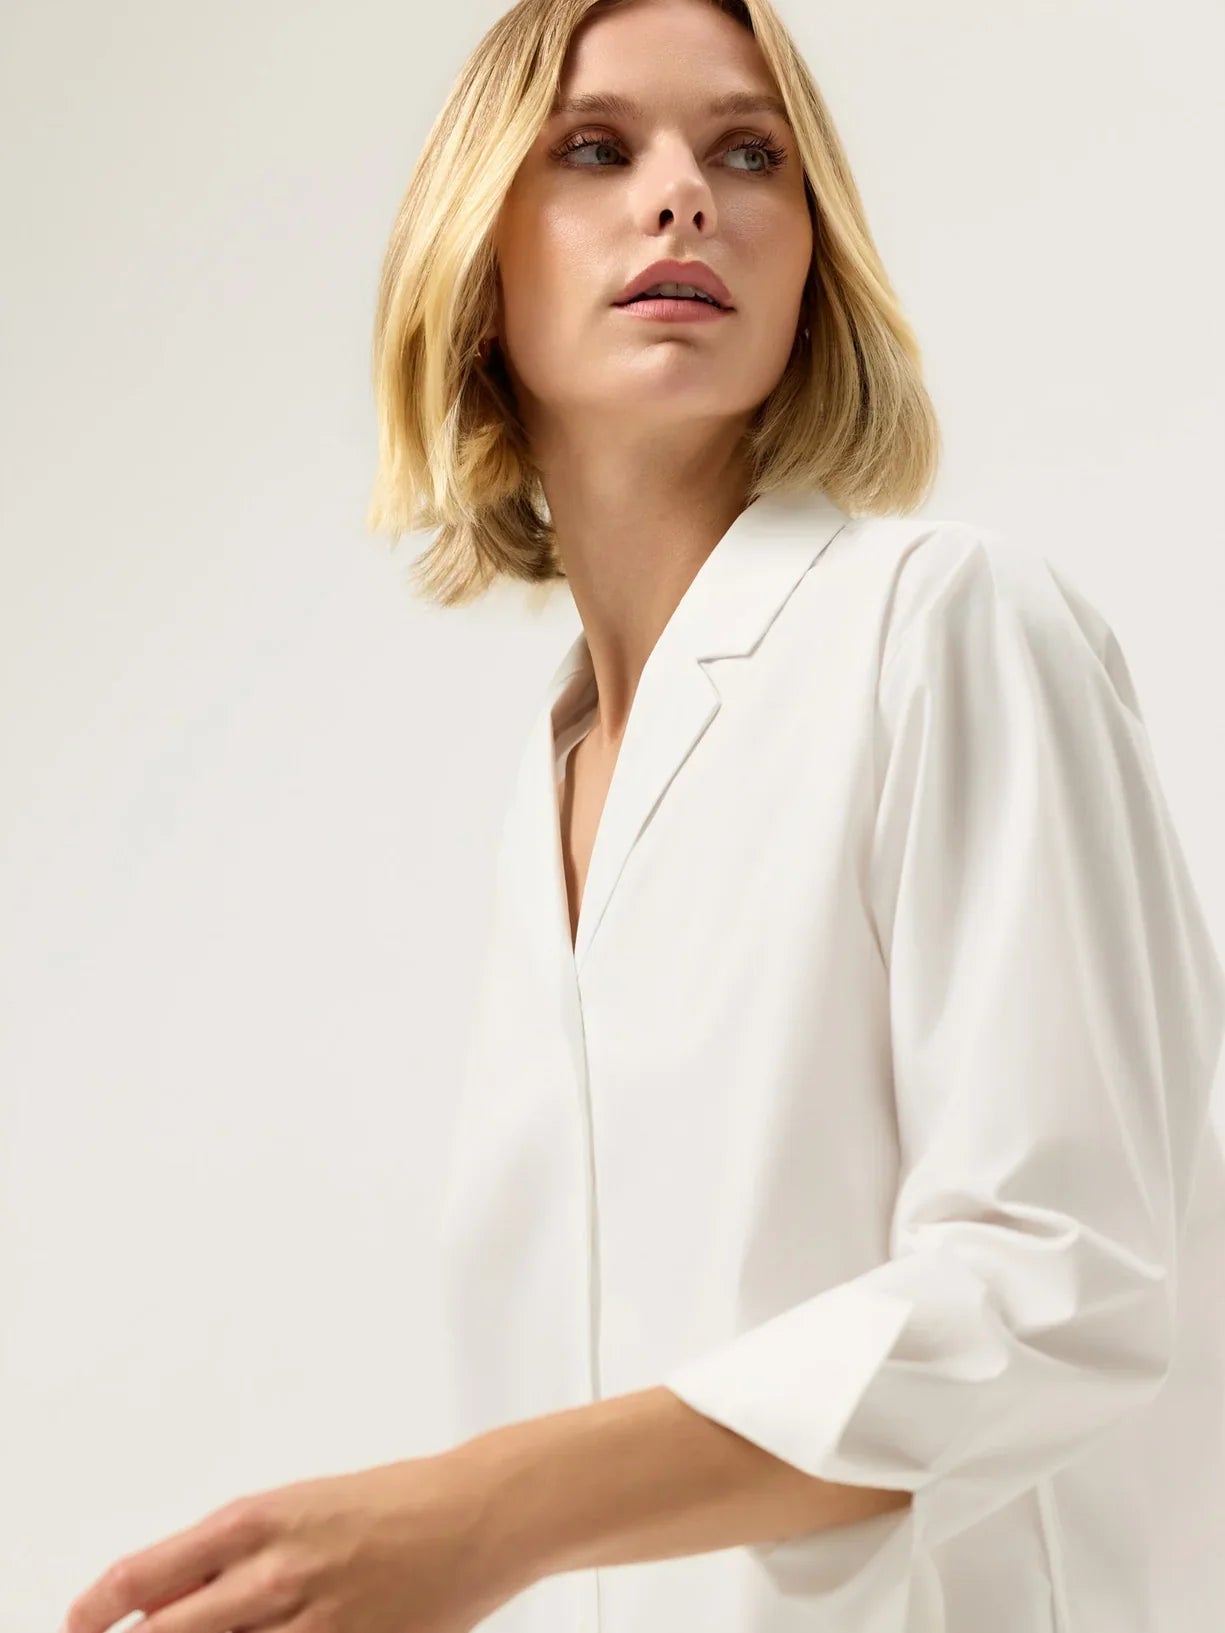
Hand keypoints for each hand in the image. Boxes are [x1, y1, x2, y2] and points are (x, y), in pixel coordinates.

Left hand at [59, 1448, 534, 1632]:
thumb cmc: (393, 1502)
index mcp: (259, 1521)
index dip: (98, 1607)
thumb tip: (163, 1597)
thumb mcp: (300, 1506)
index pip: (146, 1575)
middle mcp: (277, 1574)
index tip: (81, 1622)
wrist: (478, 1514)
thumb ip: (231, 1554)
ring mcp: (315, 1626)